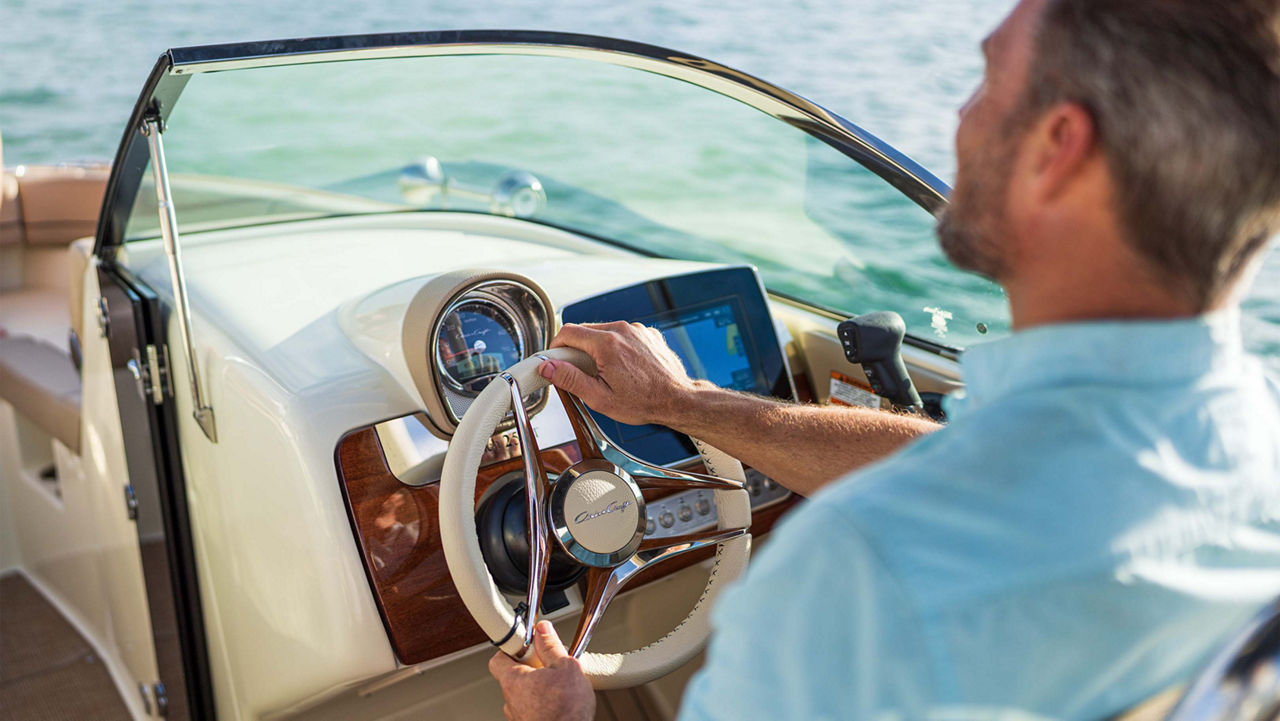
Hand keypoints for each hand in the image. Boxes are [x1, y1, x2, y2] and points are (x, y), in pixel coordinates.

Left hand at [488, 621, 594, 720]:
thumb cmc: (566, 711)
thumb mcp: (566, 667)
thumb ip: (551, 647)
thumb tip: (543, 631)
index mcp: (514, 680)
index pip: (499, 658)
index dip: (513, 648)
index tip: (528, 643)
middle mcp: (510, 699)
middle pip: (513, 676)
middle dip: (530, 668)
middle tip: (548, 665)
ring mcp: (518, 716)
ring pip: (523, 695)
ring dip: (537, 688)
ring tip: (557, 686)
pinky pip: (531, 709)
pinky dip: (542, 704)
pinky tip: (558, 702)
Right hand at [541, 321, 700, 426]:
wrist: (677, 400)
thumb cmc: (644, 402)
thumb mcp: (599, 397)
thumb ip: (570, 379)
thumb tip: (548, 367)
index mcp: (607, 344)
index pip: (568, 332)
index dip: (556, 346)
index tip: (555, 359)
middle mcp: (623, 330)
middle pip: (585, 330)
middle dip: (577, 349)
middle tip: (581, 372)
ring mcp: (637, 330)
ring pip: (604, 331)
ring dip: (598, 348)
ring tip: (606, 373)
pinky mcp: (648, 334)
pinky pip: (623, 335)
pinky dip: (617, 347)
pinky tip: (624, 368)